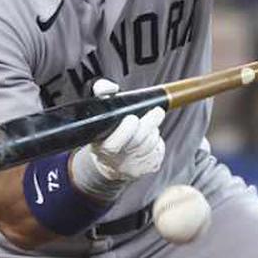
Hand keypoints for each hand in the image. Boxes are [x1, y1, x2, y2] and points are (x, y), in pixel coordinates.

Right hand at [70, 79, 164, 198]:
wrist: (111, 163)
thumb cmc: (106, 133)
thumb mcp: (98, 115)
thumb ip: (101, 95)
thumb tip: (109, 88)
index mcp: (102, 148)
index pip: (113, 144)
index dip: (126, 131)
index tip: (133, 118)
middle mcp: (117, 161)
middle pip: (139, 141)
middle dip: (150, 123)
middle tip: (157, 111)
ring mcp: (133, 168)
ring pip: (151, 144)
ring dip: (154, 131)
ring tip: (149, 125)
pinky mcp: (148, 168)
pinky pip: (159, 152)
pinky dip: (158, 142)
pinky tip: (150, 138)